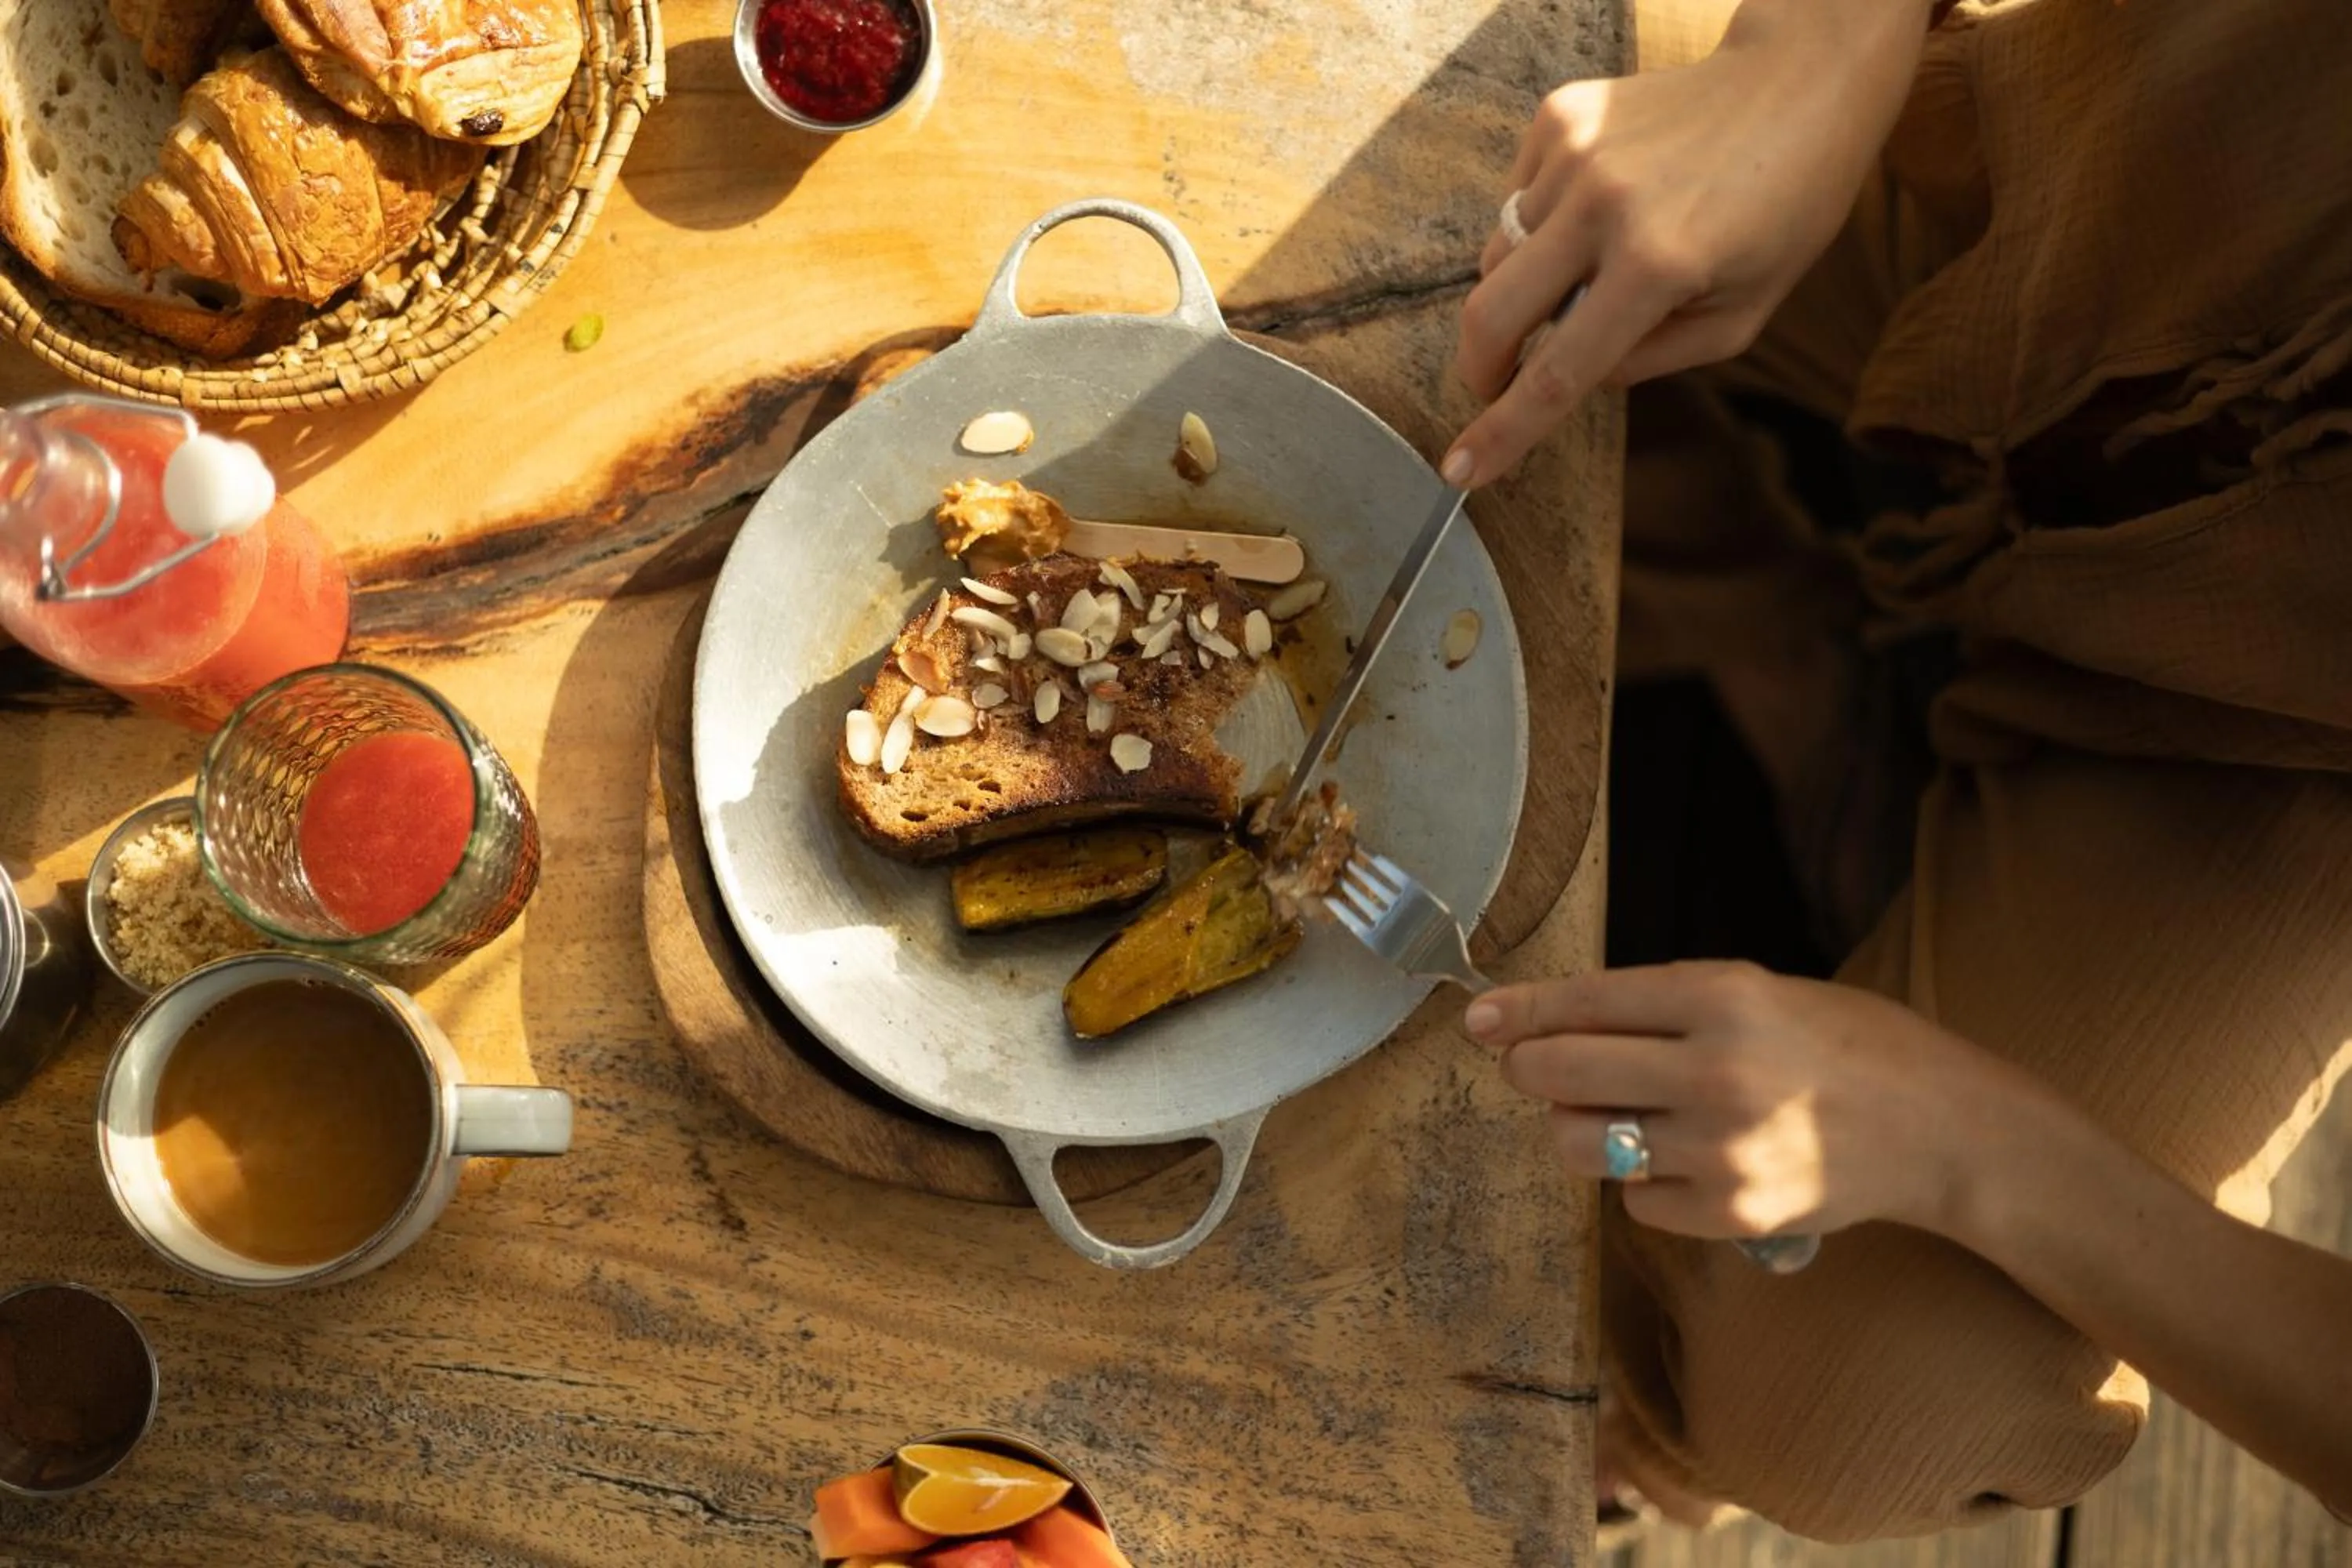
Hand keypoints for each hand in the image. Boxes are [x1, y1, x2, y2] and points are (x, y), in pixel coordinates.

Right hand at [1442, 0, 1935, 487]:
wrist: (1800, 81)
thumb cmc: (1785, 208)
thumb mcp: (1741, 316)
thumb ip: (1650, 360)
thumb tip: (1571, 375)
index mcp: (1659, 266)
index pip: (1557, 373)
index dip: (1503, 432)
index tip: (1461, 470)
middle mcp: (1606, 205)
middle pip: (1492, 313)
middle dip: (1481, 365)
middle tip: (1498, 381)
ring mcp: (1576, 153)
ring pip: (1500, 255)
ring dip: (1529, 282)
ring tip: (1595, 262)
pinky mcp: (1561, 116)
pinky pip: (1516, 199)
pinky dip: (1542, 222)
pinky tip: (1599, 207)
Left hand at [1467, 960, 2013, 1239]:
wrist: (1939, 1128)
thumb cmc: (1843, 1044)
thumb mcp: (1758, 990)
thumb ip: (1658, 1006)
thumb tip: (1543, 1023)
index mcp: (1722, 997)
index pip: (1584, 1003)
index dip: (1518, 1012)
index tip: (1479, 1019)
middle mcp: (1714, 1072)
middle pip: (1557, 1075)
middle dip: (1530, 1069)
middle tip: (1535, 1069)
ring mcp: (1721, 1152)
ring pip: (1578, 1143)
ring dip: (1576, 1128)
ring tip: (1620, 1115)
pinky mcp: (1731, 1216)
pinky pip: (1633, 1200)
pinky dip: (1641, 1180)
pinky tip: (1687, 1159)